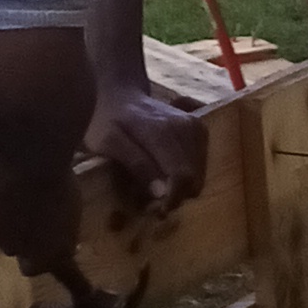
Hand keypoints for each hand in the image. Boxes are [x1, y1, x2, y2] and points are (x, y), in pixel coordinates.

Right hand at [0, 154, 81, 277]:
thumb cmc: (59, 181)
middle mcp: (18, 250)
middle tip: (21, 210)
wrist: (29, 162)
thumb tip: (56, 229)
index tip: (39, 237)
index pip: (35, 268)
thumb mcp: (72, 207)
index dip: (35, 254)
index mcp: (47, 252)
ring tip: (4, 191)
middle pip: (13, 248)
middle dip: (16, 234)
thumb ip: (62, 227)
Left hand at [88, 84, 208, 211]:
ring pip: (200, 174)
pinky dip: (187, 175)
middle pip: (194, 178)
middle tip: (153, 201)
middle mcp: (186, 127)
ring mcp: (196, 127)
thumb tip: (162, 192)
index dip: (173, 199)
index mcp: (162, 131)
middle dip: (176, 195)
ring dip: (182, 187)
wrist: (119, 95)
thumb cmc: (106, 120)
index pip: (182, 175)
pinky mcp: (199, 129)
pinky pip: (201, 164)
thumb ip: (136, 164)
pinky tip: (168, 174)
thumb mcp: (108, 143)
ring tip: (158, 187)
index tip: (158, 211)